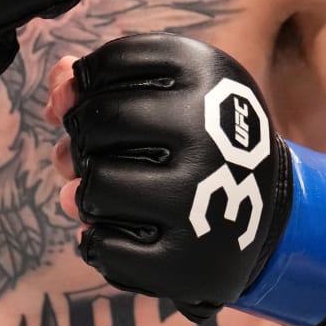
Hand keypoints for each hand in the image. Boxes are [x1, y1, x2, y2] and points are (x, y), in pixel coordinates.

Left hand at [52, 33, 325, 325]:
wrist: (266, 207)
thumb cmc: (198, 135)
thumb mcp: (168, 88)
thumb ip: (103, 78)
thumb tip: (59, 82)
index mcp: (203, 71)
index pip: (104, 67)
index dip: (84, 88)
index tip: (96, 103)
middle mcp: (206, 128)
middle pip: (96, 123)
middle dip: (81, 139)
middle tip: (91, 151)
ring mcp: (201, 196)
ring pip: (96, 185)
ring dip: (84, 192)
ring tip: (101, 191)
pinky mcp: (189, 259)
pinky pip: (104, 247)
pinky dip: (93, 240)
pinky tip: (106, 231)